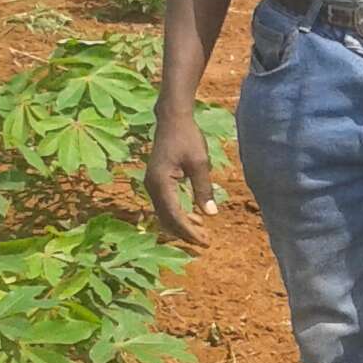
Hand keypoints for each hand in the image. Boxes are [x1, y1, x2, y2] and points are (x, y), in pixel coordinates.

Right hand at [146, 111, 218, 246]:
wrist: (172, 120)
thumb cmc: (187, 138)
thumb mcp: (200, 163)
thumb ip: (203, 189)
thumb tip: (210, 214)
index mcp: (161, 183)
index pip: (174, 216)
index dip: (189, 232)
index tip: (205, 242)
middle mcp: (152, 187)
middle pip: (167, 219)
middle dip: (185, 233)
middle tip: (206, 242)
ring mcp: (152, 185)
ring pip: (165, 214)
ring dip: (182, 225)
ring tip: (203, 232)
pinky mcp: (156, 182)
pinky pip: (166, 205)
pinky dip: (179, 214)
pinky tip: (195, 217)